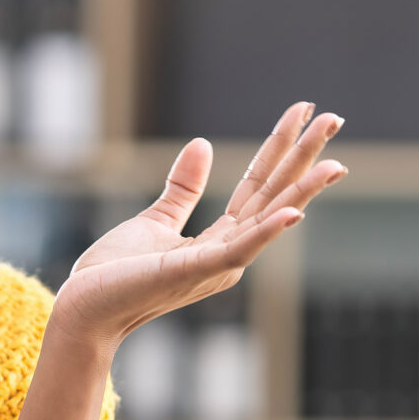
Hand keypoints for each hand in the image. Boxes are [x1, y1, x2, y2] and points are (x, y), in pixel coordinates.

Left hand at [52, 103, 345, 344]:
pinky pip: (240, 250)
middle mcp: (229, 253)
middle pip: (274, 196)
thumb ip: (183, 188)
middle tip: (333, 119)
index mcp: (220, 239)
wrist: (84, 308)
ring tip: (335, 163)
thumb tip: (202, 145)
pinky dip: (269, 232)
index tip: (302, 111)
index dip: (280, 147)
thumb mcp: (154, 220)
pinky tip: (295, 212)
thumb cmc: (114, 275)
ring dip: (303, 191)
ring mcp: (216, 266)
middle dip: (305, 157)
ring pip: (270, 221)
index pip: (260, 186)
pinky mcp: (196, 273)